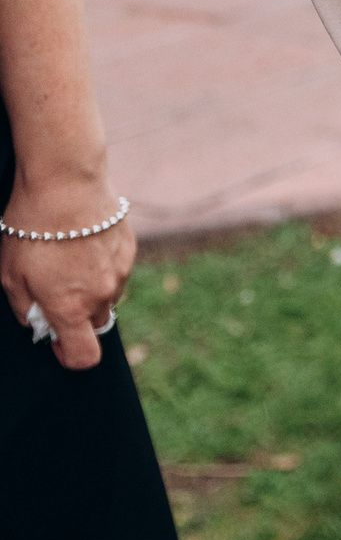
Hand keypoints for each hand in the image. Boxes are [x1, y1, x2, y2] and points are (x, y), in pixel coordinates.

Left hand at [1, 170, 131, 370]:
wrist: (66, 183)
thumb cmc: (32, 229)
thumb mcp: (10, 275)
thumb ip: (26, 308)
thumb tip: (38, 322)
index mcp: (70, 308)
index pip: (83, 356)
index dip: (68, 356)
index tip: (55, 341)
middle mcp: (101, 294)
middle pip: (97, 324)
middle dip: (78, 316)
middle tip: (55, 290)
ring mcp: (120, 271)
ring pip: (108, 294)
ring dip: (91, 288)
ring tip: (68, 259)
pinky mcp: (129, 248)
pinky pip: (117, 269)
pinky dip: (102, 265)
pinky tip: (83, 242)